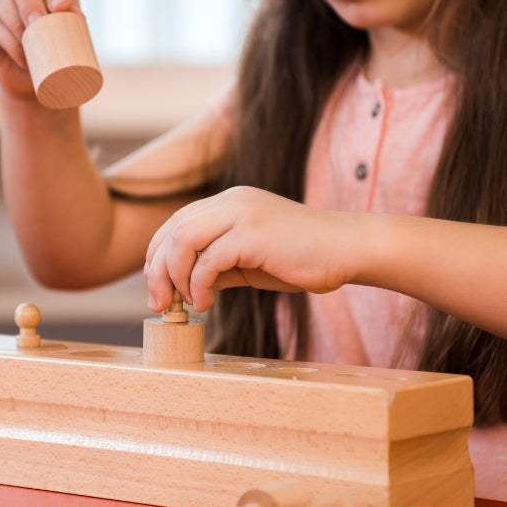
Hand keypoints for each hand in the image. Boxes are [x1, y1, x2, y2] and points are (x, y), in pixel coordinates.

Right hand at [0, 0, 82, 101]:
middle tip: (38, 21)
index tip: (61, 7)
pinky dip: (8, 41)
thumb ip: (76, 26)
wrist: (38, 80)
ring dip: (13, 17)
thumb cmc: (59, 54)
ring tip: (27, 39)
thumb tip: (77, 15)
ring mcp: (0, 1)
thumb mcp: (71, 40)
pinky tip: (22, 56)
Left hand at [144, 186, 359, 312]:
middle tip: (160, 304)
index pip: (175, 223)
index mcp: (228, 203)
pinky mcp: (253, 233)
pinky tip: (207, 303)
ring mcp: (242, 213)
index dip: (157, 257)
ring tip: (186, 304)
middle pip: (171, 231)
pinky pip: (209, 260)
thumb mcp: (250, 260)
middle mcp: (230, 201)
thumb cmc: (303, 257)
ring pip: (182, 241)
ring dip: (175, 278)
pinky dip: (199, 285)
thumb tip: (184, 286)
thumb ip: (218, 265)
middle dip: (157, 271)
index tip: (159, 290)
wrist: (349, 249)